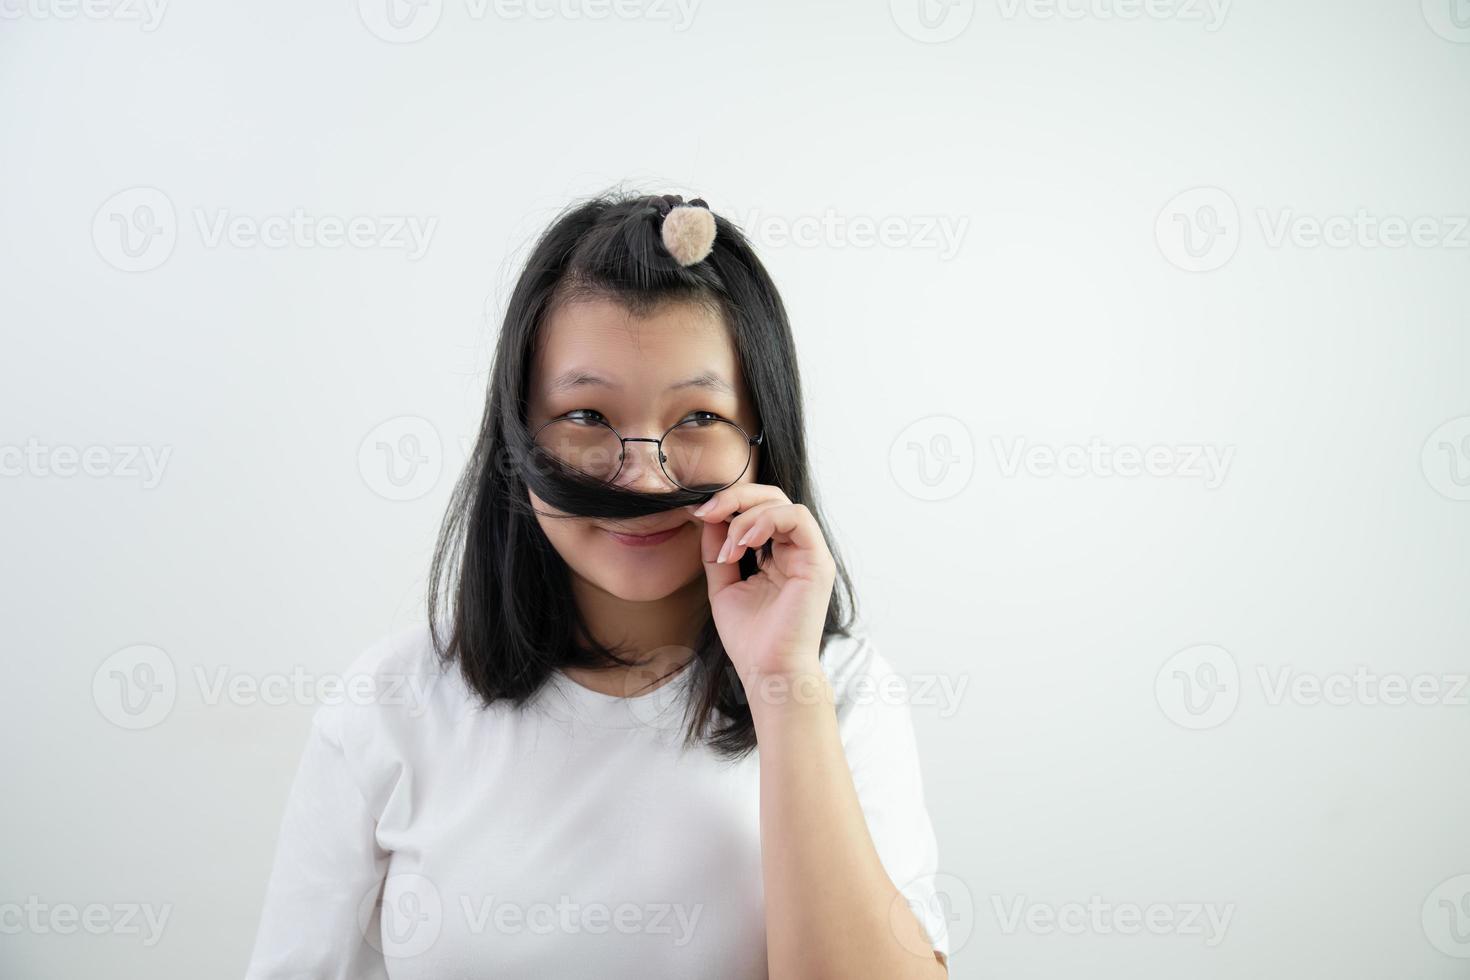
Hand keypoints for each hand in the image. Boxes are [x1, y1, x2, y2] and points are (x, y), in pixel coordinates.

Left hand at [684, 483, 836, 684]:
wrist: (768, 671)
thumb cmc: (750, 638)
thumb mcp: (723, 586)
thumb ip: (718, 551)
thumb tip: (708, 517)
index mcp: (778, 556)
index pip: (758, 510)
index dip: (729, 504)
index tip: (700, 515)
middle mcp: (797, 551)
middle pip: (771, 497)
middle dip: (735, 498)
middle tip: (708, 513)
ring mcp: (810, 554)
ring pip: (782, 503)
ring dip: (746, 516)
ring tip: (730, 549)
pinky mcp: (818, 561)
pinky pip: (797, 517)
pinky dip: (766, 520)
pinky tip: (745, 541)